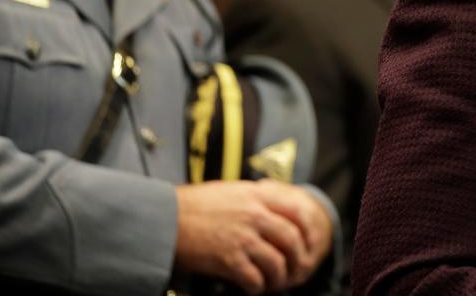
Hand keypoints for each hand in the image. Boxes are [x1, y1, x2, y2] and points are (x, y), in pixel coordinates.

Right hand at [174, 179, 332, 293]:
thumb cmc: (194, 204)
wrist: (165, 217)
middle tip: (297, 270)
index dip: (309, 229)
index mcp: (256, 195)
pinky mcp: (228, 259)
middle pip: (292, 240)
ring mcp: (243, 238)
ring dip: (278, 278)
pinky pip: (254, 280)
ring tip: (274, 283)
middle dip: (298, 259)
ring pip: (277, 263)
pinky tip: (253, 288)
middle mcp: (254, 215)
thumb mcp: (230, 190)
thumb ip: (253, 197)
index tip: (310, 242)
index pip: (297, 210)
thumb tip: (271, 204)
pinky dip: (257, 288)